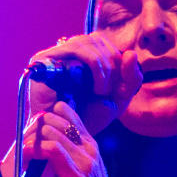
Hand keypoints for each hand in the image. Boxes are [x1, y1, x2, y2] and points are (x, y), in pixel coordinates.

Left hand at [0, 101, 138, 176]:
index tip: (34, 124)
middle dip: (38, 125)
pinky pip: (52, 150)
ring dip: (34, 137)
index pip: (71, 118)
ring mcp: (86, 161)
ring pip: (54, 132)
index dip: (50, 116)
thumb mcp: (78, 176)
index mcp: (92, 148)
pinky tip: (26, 152)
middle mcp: (91, 150)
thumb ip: (68, 159)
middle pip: (60, 121)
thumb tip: (46, 146)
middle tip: (23, 135)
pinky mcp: (76, 175)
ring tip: (21, 145)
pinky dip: (36, 148)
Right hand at [28, 32, 142, 134]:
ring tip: (103, 92)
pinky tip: (97, 90)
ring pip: (88, 42)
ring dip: (105, 68)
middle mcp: (65, 51)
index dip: (117, 60)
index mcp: (81, 56)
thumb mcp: (118, 98)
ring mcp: (53, 54)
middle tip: (111, 91)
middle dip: (113, 64)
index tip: (119, 87)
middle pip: (97, 39)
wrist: (67, 137)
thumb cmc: (90, 118)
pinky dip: (96, 68)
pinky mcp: (44, 60)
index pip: (104, 42)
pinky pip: (78, 51)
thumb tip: (131, 53)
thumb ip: (131, 77)